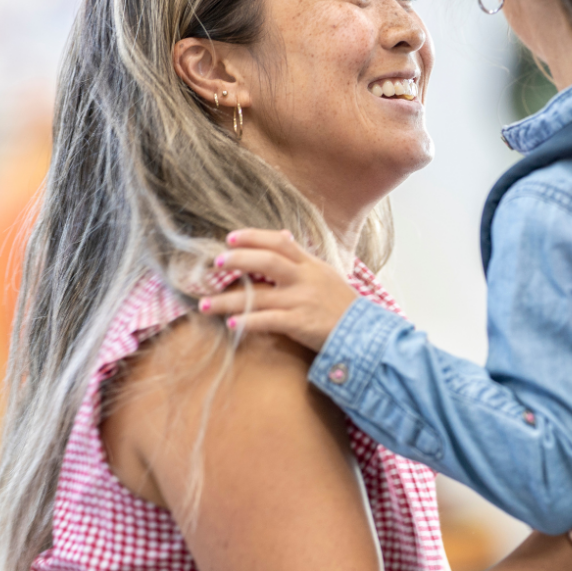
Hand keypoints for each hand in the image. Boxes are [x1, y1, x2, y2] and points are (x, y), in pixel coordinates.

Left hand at [199, 229, 357, 352]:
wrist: (365, 334)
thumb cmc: (343, 306)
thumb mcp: (326, 274)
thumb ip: (302, 257)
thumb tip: (283, 235)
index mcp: (311, 265)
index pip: (280, 242)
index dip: (253, 237)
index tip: (230, 238)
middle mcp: (305, 279)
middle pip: (267, 262)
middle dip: (238, 260)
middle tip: (216, 263)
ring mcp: (302, 301)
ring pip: (259, 296)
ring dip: (228, 300)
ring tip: (205, 304)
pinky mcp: (300, 324)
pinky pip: (268, 321)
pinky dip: (248, 322)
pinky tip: (232, 325)